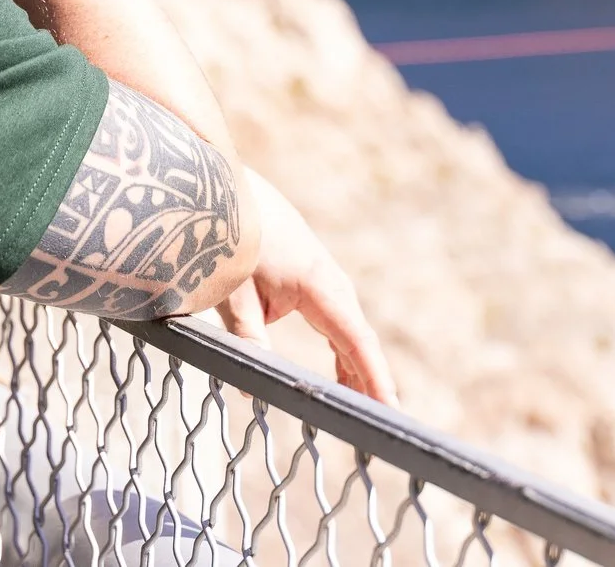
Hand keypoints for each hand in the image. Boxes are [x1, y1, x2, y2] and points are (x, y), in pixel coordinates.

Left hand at [216, 171, 397, 404]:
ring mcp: (324, 278)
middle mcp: (331, 282)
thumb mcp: (232, 292)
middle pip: (358, 340)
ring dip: (358, 369)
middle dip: (372, 381)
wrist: (225, 190)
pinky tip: (343, 377)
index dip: (373, 376)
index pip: (355, 339)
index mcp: (318, 285)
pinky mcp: (312, 278)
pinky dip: (342, 352)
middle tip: (382, 424)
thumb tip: (251, 387)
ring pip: (349, 332)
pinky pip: (336, 322)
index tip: (390, 408)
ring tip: (366, 411)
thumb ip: (247, 338)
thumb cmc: (229, 241)